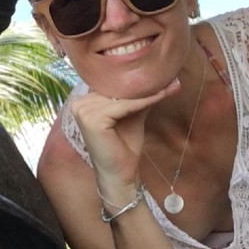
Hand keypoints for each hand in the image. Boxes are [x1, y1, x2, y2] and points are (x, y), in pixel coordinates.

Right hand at [70, 79, 180, 205]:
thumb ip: (139, 96)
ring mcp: (82, 111)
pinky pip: (123, 106)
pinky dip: (143, 102)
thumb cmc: (124, 146)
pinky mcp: (92, 120)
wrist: (121, 173)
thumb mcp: (132, 115)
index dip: (134, 80)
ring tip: (167, 88)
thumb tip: (166, 78)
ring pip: (121, 96)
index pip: (111, 84)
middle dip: (143, 85)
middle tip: (169, 79)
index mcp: (83, 101)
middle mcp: (79, 104)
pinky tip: (159, 97)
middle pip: (115, 88)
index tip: (161, 75)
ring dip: (146, 93)